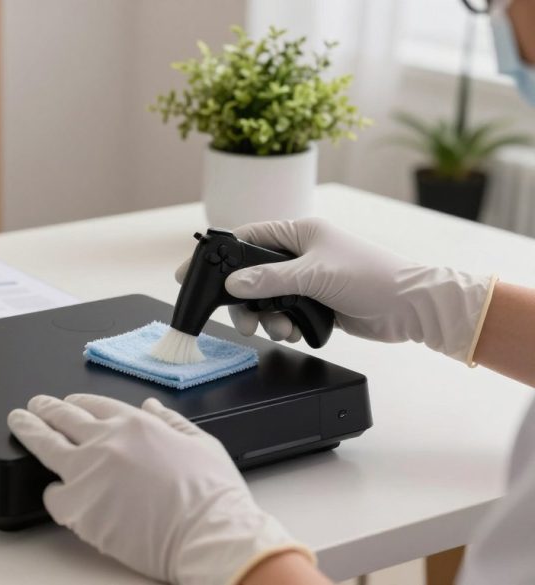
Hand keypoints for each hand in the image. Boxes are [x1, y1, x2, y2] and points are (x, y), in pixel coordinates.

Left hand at [7, 394, 313, 584]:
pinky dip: (50, 491)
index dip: (78, 403)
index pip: (94, 404)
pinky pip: (52, 494)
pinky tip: (51, 490)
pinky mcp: (79, 508)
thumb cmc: (212, 497)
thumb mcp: (200, 443)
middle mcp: (106, 441)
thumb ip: (171, 421)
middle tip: (32, 406)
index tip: (70, 403)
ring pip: (44, 444)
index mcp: (135, 424)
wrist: (209, 535)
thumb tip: (152, 407)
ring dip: (28, 429)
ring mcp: (88, 473)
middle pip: (62, 417)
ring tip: (18, 423)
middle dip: (44, 408)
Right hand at [177, 218, 495, 362]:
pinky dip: (284, 326)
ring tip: (280, 329)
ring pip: (266, 299)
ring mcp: (307, 279)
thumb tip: (232, 284)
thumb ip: (269, 279)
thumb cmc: (373, 277)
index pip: (245, 238)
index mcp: (299, 232)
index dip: (217, 255)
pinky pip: (284, 315)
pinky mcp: (315, 303)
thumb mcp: (315, 275)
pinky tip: (297, 332)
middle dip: (244, 300)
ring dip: (267, 317)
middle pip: (250, 274)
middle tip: (241, 320)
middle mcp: (299, 253)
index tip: (192, 272)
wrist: (413, 308)